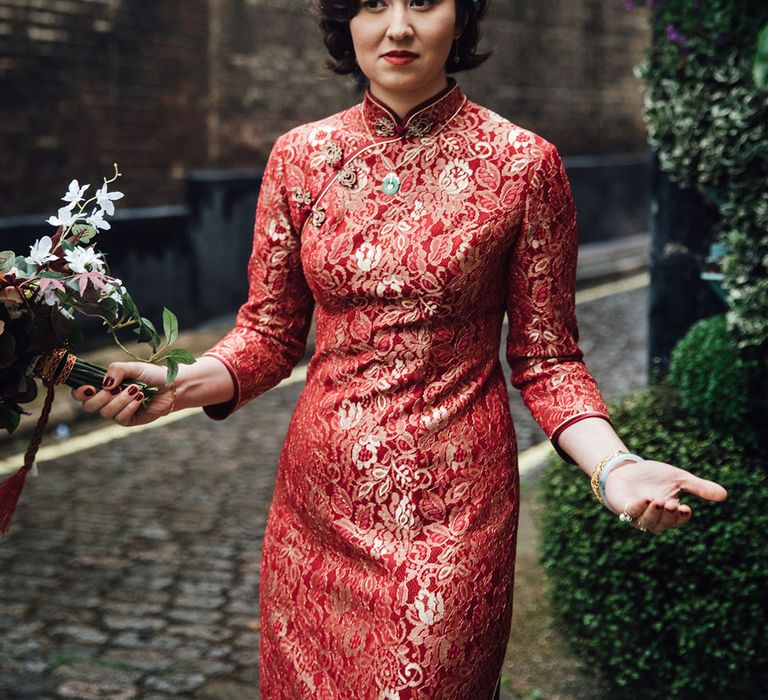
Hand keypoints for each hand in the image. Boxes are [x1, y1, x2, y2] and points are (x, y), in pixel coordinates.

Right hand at [70, 361, 173, 426]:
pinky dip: (130, 407)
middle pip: (88, 406)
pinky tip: (140, 399)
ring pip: (106, 412)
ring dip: (121, 400)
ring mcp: (117, 411)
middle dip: (102, 397)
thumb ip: (116, 370)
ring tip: (137, 390)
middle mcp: (107, 400)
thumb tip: (104, 385)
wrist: (172, 386)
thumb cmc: (151, 375)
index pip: (80, 394)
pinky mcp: (129, 420)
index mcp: (104, 386)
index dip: (79, 393)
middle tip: (118, 388)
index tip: (90, 388)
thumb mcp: (132, 367)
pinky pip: (120, 418)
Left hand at [604, 459, 727, 534]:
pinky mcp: (622, 507)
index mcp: (668, 513)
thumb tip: (724, 495)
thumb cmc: (653, 476)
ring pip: (646, 523)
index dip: (681, 517)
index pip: (677, 521)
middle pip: (662, 525)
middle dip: (668, 516)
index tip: (687, 508)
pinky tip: (647, 499)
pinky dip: (639, 507)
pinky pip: (630, 513)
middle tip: (673, 504)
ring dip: (654, 513)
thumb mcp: (678, 479)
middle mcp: (652, 518)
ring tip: (660, 501)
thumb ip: (699, 487)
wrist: (627, 467)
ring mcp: (636, 514)